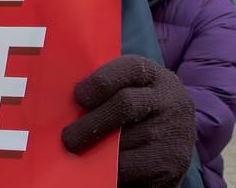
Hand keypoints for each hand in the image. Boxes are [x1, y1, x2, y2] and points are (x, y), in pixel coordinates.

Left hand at [61, 55, 194, 187]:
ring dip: (98, 148)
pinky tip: (98, 166)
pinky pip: (132, 164)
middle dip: (91, 122)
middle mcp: (170, 98)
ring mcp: (175, 129)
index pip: (128, 68)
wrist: (169, 145)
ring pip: (126, 139)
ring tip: (79, 152)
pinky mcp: (174, 159)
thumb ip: (100, 92)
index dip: (99, 82)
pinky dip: (110, 168)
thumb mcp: (123, 92)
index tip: (78, 97)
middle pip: (125, 104)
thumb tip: (61, 105)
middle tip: (67, 138)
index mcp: (151, 74)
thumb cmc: (132, 113)